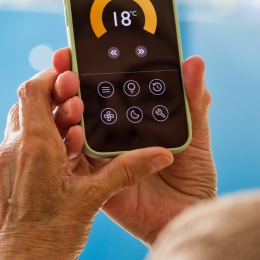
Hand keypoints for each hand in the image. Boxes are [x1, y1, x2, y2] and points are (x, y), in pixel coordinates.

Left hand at [0, 64, 172, 259]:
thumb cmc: (49, 238)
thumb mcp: (93, 199)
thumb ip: (128, 170)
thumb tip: (161, 154)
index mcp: (35, 146)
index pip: (34, 90)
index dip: (52, 75)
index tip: (72, 72)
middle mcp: (16, 148)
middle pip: (30, 101)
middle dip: (56, 94)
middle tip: (80, 97)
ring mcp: (10, 161)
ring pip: (26, 119)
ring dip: (51, 114)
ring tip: (78, 123)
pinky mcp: (10, 174)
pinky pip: (25, 140)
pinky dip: (46, 134)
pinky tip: (69, 149)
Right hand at [48, 48, 216, 247]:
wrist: (191, 214)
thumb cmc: (194, 172)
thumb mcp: (196, 130)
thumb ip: (193, 98)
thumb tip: (195, 61)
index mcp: (132, 117)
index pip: (108, 86)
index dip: (93, 66)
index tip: (80, 45)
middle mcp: (112, 133)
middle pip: (84, 102)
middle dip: (69, 78)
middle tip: (63, 60)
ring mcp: (101, 156)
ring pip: (73, 127)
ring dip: (66, 106)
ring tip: (66, 87)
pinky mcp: (96, 180)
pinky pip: (78, 161)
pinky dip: (72, 143)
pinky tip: (74, 128)